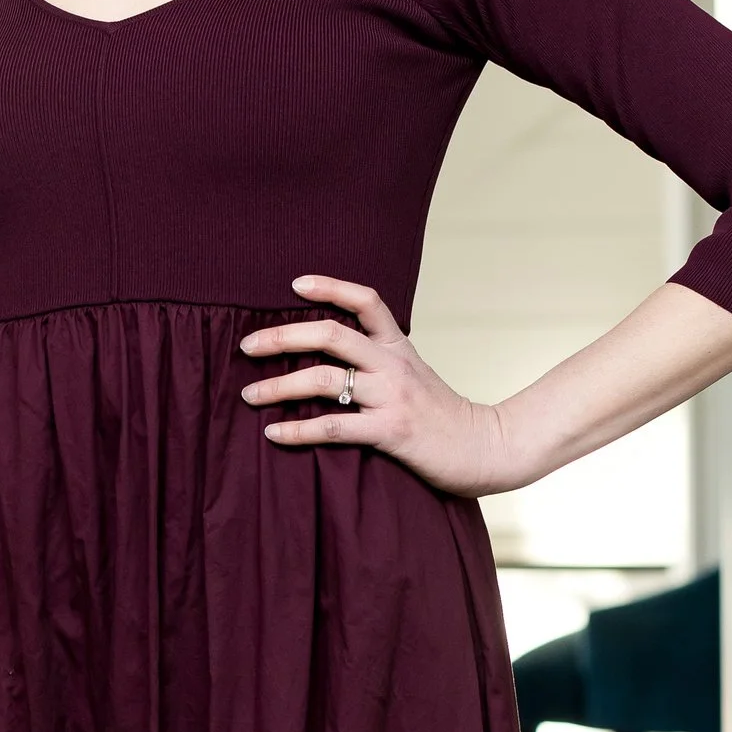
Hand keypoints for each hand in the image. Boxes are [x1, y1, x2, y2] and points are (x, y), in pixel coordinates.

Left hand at [240, 275, 517, 494]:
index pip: (366, 301)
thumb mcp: (415, 377)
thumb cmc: (443, 417)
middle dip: (282, 337)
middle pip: (330, 335)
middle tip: (247, 346)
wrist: (485, 448)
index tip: (294, 284)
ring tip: (249, 395)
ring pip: (324, 379)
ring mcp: (392, 397)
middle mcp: (393, 365)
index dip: (330, 286)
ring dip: (278, 386)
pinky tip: (274, 433)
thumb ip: (381, 363)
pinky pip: (334, 427)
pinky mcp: (390, 431)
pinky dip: (298, 430)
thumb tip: (333, 358)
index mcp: (399, 347)